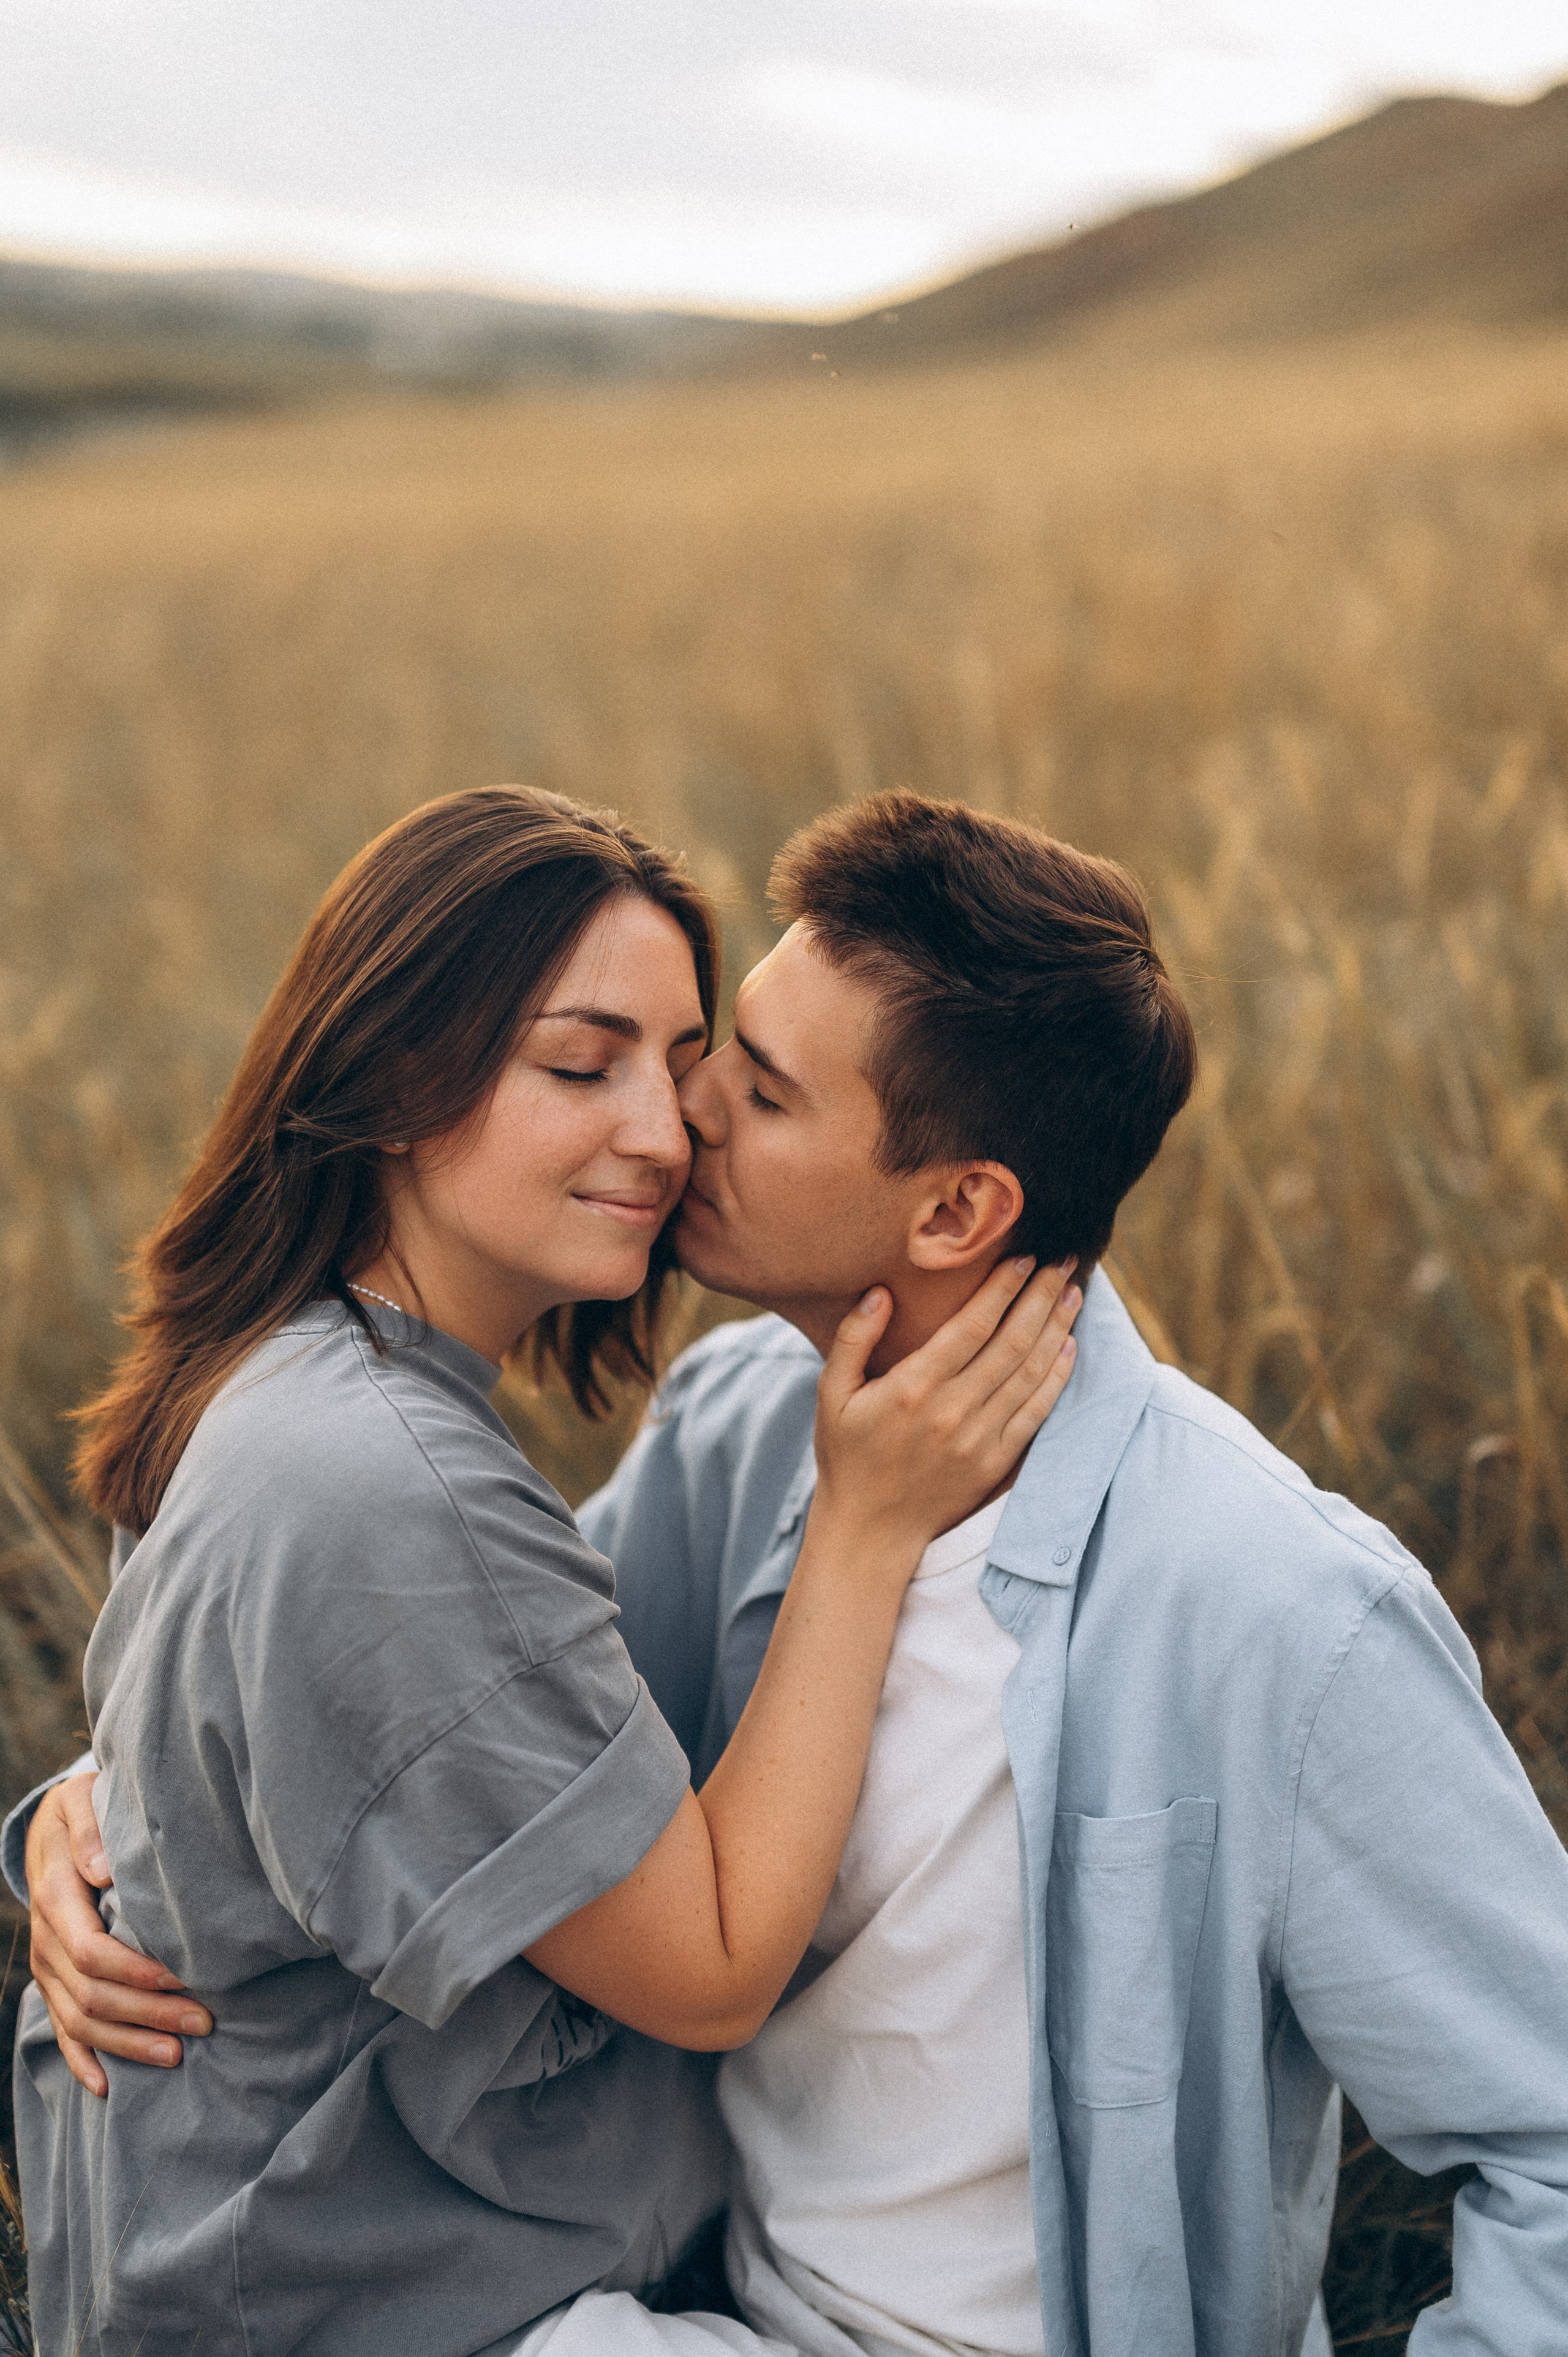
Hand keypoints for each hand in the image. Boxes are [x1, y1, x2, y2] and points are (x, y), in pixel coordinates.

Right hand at [24, 1773, 211, 2096]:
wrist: (49, 1828)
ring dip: (128, 2043)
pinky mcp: (51, 1982)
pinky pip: (60, 2029)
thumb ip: (89, 1830)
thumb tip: (100, 1869)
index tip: (185, 1976)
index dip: (137, 1972)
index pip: (93, 1952)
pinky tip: (108, 2086)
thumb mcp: (80, 1800)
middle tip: (205, 2021)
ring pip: (80, 2021)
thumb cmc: (81, 1809)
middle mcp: (46, 1942)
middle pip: (93, 1995)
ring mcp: (46, 1967)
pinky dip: (82, 2060)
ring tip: (178, 2055)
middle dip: (148, 2014)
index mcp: (56, 1899)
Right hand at [812, 1257, 1079, 1567]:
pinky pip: (1036, 1413)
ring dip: (1057, 1329)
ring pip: (1029, 1373)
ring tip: (1074, 1294)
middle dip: (1042, 1297)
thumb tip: (880, 1292)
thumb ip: (853, 1340)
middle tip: (1064, 1261)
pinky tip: (1069, 1348)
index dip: (1003, 1288)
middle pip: (1011, 1342)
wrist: (870, 1530)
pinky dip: (1056, 1378)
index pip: (971, 1326)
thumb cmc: (847, 1457)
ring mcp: (979, 1439)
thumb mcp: (830, 1394)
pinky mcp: (995, 1463)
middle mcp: (952, 1410)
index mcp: (912, 1387)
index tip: (1024, 1257)